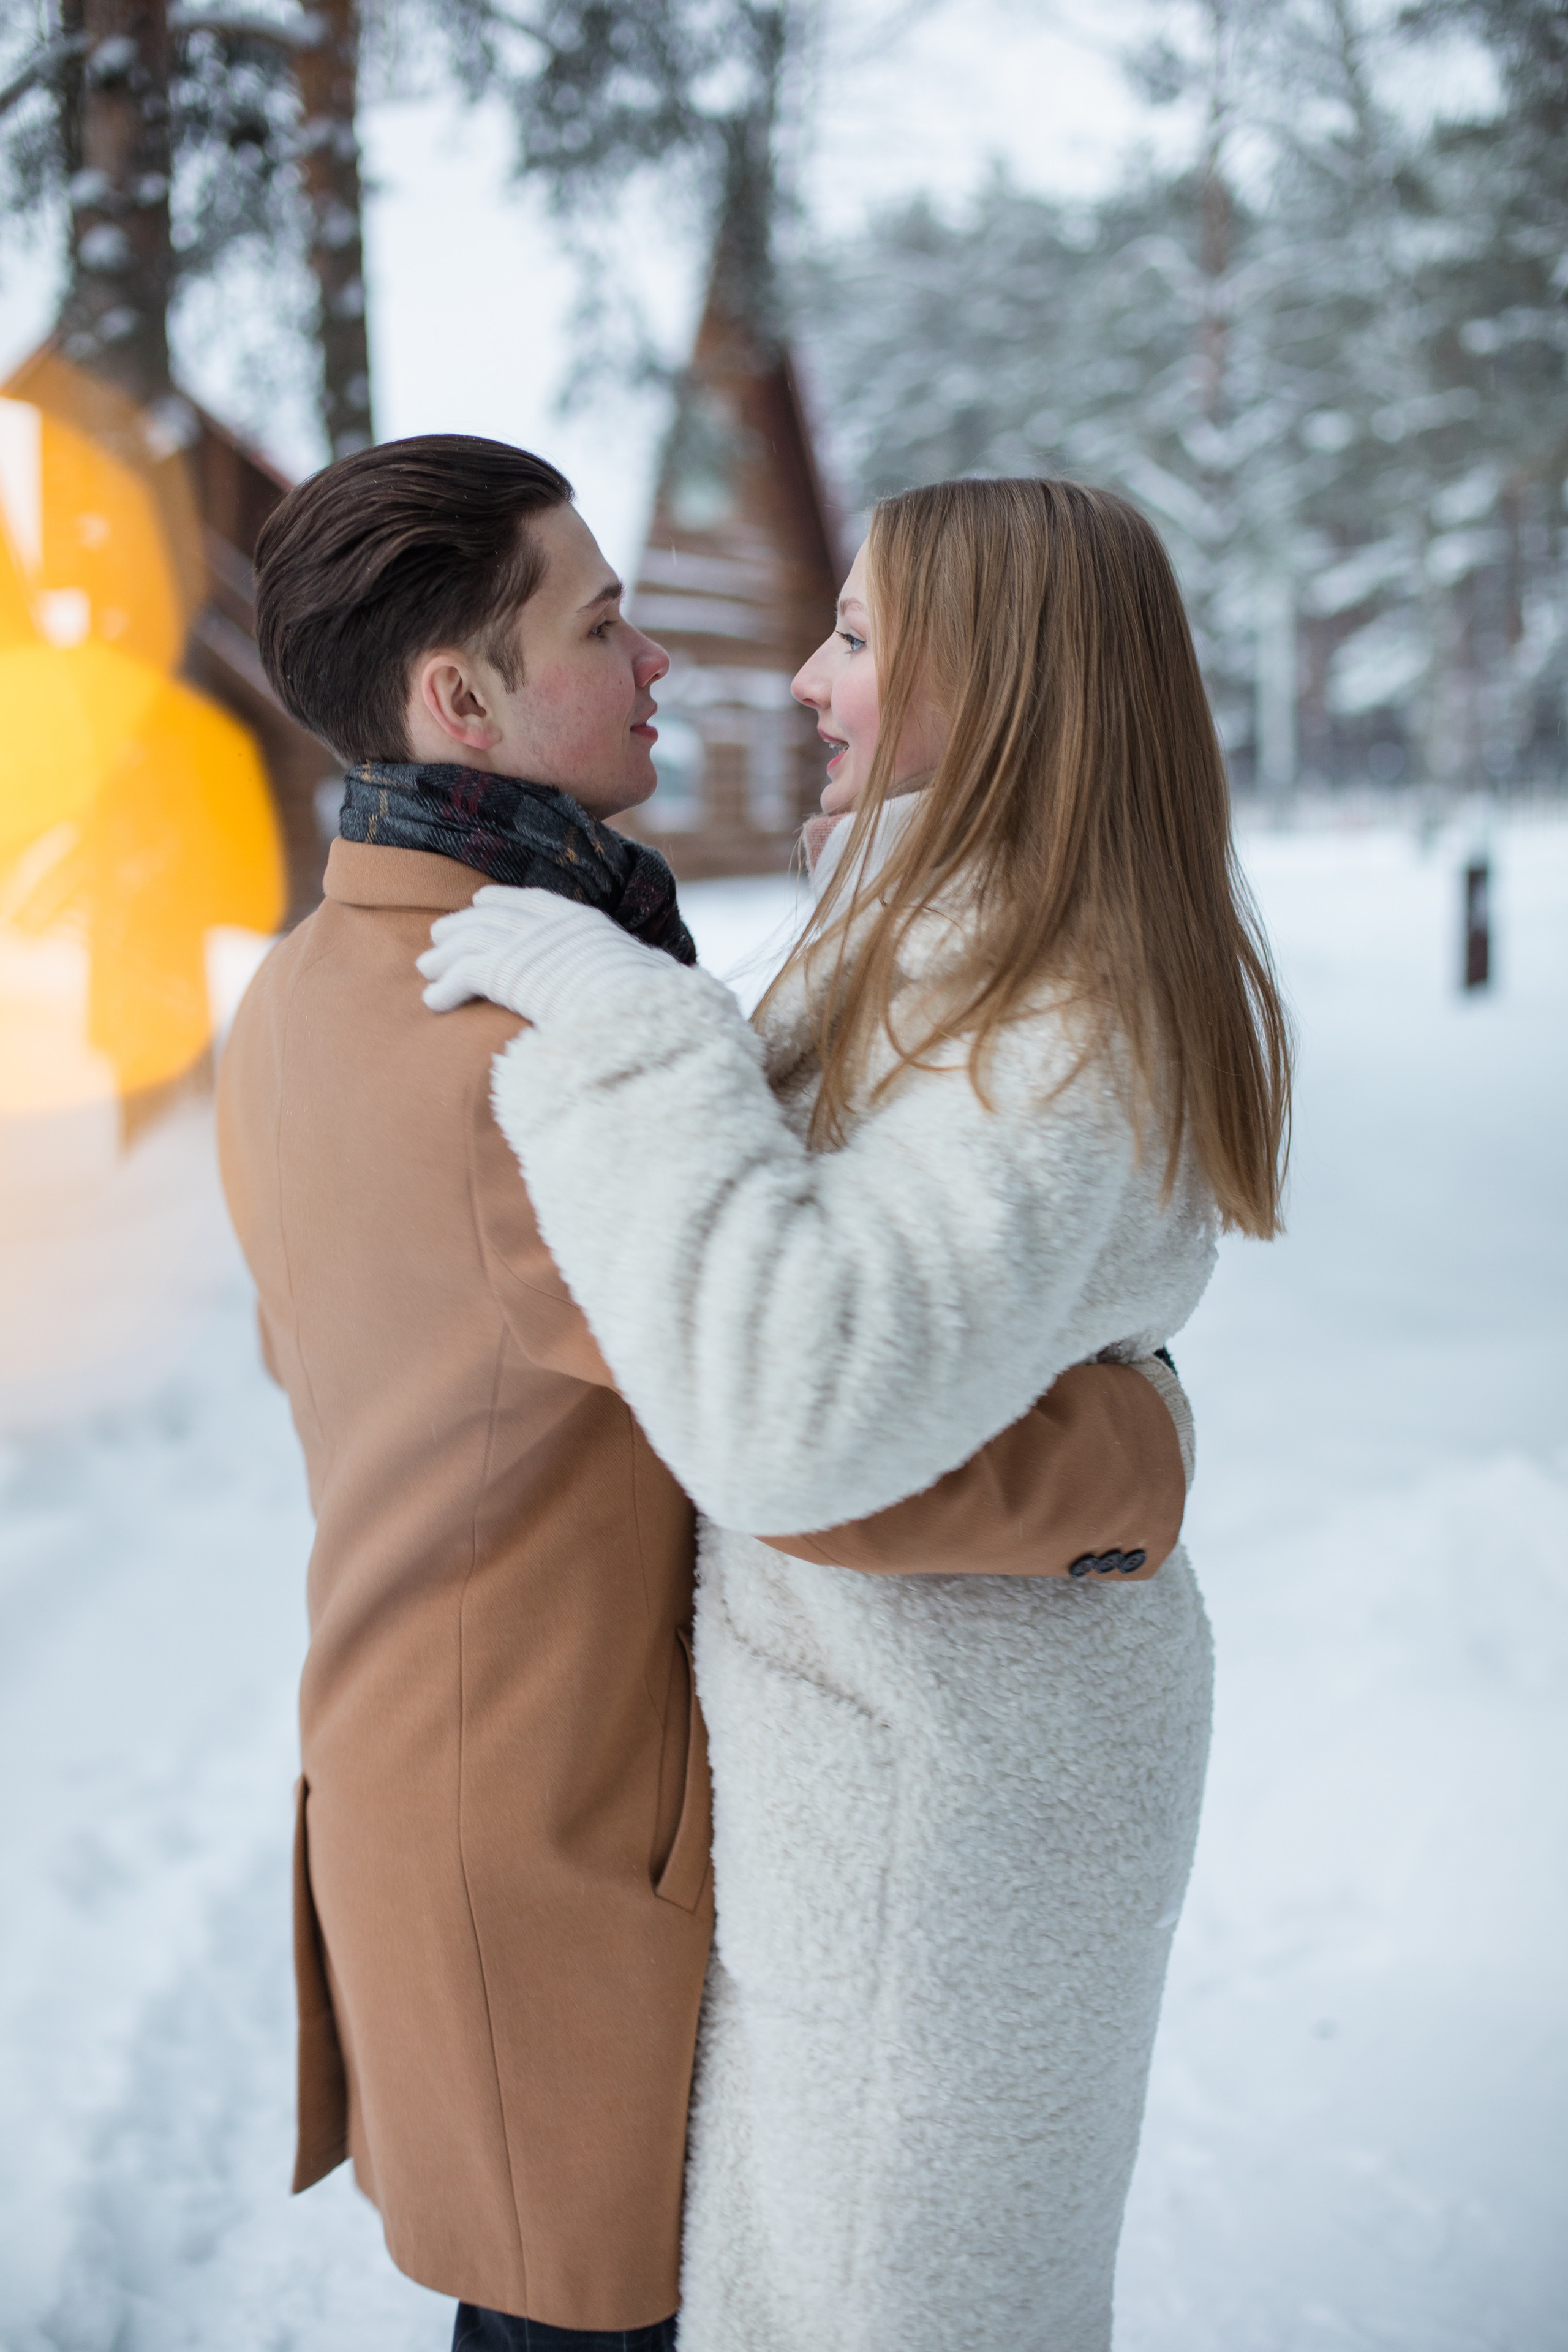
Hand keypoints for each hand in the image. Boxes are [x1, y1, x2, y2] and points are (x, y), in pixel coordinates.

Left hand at [418, 886, 667, 1022]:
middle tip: (439, 934)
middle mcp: (547, 925)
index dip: (501, 900)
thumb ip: (639, 967)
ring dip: (444, 956)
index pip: (532, 899)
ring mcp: (523, 944)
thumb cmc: (647, 1002)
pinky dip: (444, 987)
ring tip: (426, 968)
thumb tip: (659, 972)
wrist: (632, 1012)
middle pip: (492, 916)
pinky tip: (432, 1001)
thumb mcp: (646, 973)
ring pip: (470, 941)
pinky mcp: (502, 970)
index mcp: (580, 920)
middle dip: (462, 924)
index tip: (480, 900)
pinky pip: (463, 974)